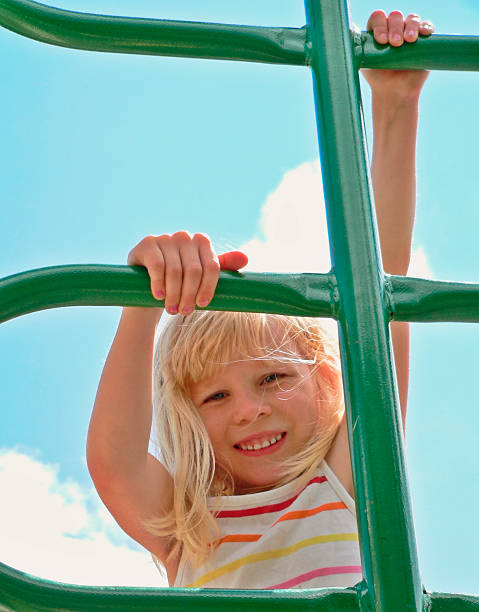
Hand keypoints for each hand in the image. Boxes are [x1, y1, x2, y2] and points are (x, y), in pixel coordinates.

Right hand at [127, 232, 247, 314]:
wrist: (147, 282)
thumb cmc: (181, 281)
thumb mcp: (203, 276)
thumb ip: (223, 266)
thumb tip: (245, 258)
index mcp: (202, 241)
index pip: (212, 266)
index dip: (208, 287)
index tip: (202, 305)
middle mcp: (184, 236)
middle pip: (194, 270)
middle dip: (190, 294)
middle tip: (185, 312)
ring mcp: (165, 238)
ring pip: (175, 271)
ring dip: (174, 294)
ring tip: (172, 309)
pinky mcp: (147, 244)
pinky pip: (157, 266)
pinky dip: (159, 283)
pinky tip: (159, 296)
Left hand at [362, 10, 434, 100]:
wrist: (394, 91)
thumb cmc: (377, 77)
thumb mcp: (362, 62)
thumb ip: (354, 48)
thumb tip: (347, 30)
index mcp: (377, 30)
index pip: (378, 17)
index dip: (380, 25)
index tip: (381, 41)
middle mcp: (393, 28)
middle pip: (395, 16)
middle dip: (395, 28)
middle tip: (396, 44)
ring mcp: (408, 32)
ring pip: (411, 18)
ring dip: (411, 26)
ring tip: (409, 40)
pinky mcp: (423, 39)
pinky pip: (426, 26)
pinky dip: (426, 27)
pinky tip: (424, 33)